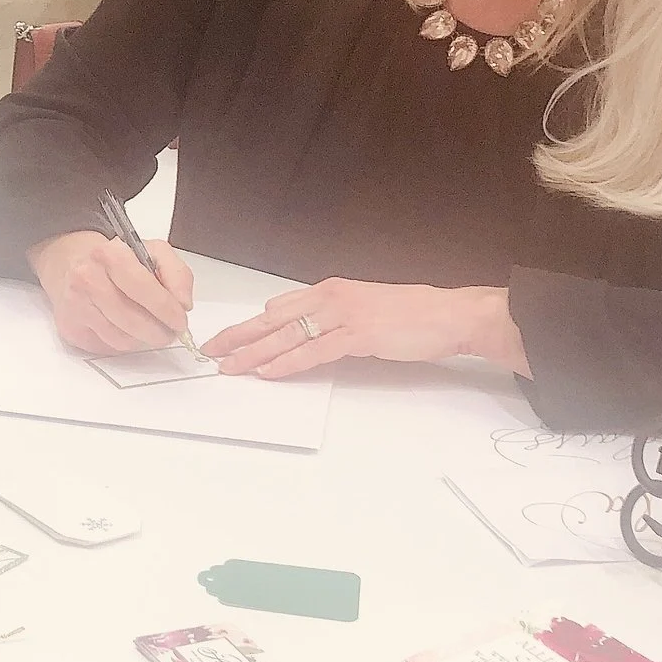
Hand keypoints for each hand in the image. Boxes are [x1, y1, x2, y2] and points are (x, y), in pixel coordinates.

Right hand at [28, 228, 195, 354]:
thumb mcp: (153, 252)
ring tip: (150, 330)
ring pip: (121, 339)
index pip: (144, 289)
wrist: (71, 264)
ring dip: (143, 340)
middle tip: (169, 332)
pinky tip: (127, 329)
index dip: (167, 309)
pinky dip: (124, 343)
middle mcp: (87, 278)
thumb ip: (177, 274)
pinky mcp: (71, 328)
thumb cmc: (115, 260)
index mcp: (109, 255)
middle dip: (158, 332)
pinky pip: (107, 347)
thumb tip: (183, 304)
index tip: (180, 321)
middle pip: (132, 320)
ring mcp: (76, 305)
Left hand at [203, 280, 527, 379]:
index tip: (227, 337)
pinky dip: (288, 362)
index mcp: (330, 289)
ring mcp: (344, 315)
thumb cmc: (411, 315)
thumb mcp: (362, 307)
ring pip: (287, 335)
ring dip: (254, 353)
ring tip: (230, 367)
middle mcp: (331, 297)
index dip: (250, 324)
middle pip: (273, 319)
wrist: (450, 315)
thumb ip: (330, 314)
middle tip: (211, 350)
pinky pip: (314, 351)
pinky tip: (268, 372)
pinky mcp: (358, 335)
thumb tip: (299, 326)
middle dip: (239, 336)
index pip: (278, 307)